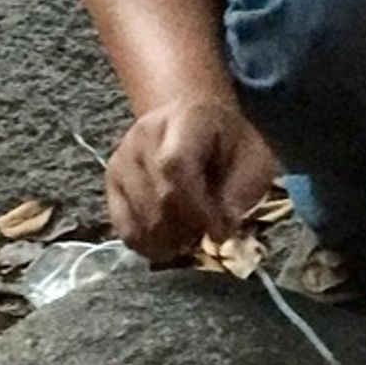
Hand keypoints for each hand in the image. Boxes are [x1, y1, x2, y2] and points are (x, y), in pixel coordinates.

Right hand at [106, 96, 275, 263]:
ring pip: (141, 218)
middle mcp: (144, 135)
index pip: (175, 166)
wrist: (191, 120)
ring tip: (192, 237)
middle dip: (188, 229)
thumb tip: (226, 227)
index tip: (220, 234)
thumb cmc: (227, 142)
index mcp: (185, 120)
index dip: (197, 208)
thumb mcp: (253, 157)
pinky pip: (125, 227)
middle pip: (158, 197)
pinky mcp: (111, 181)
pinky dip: (149, 244)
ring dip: (170, 240)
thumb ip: (242, 191)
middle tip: (208, 238)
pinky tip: (170, 241)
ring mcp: (123, 158)